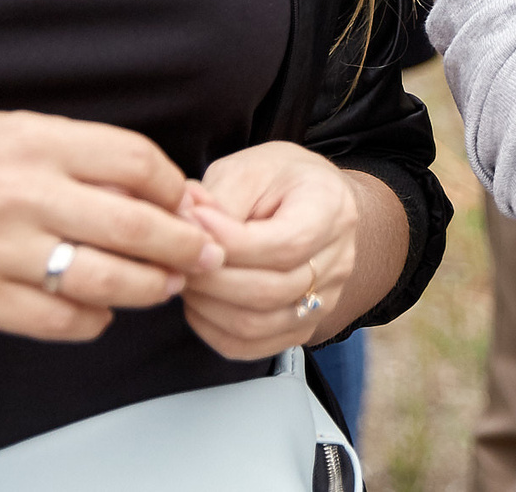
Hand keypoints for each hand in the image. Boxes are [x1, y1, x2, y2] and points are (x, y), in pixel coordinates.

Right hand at [0, 111, 221, 342]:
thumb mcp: (9, 130)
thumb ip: (76, 152)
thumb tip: (150, 181)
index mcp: (36, 143)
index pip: (137, 162)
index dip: (176, 187)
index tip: (188, 203)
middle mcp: (24, 194)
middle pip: (137, 225)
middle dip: (186, 246)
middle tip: (207, 256)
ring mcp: (1, 250)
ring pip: (107, 279)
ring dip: (151, 287)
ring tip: (166, 286)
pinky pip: (59, 319)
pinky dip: (93, 320)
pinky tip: (102, 310)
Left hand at [179, 143, 362, 358]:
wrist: (312, 200)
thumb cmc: (278, 180)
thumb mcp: (250, 168)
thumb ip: (220, 200)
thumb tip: (185, 227)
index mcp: (331, 210)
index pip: (285, 246)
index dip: (230, 243)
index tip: (192, 221)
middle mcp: (337, 260)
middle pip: (269, 291)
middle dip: (211, 277)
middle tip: (177, 255)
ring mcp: (325, 299)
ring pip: (257, 324)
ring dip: (207, 305)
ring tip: (186, 277)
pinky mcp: (301, 326)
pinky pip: (251, 346)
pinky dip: (213, 330)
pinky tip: (199, 302)